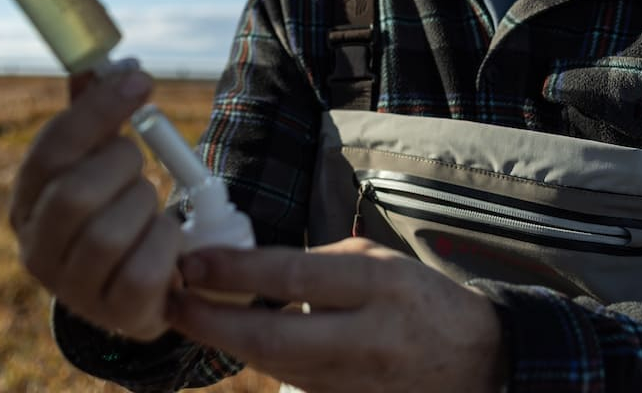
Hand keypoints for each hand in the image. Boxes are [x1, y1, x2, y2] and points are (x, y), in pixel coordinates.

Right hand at [10, 68, 184, 341]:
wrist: (136, 288)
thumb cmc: (114, 210)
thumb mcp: (97, 163)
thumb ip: (95, 116)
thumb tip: (111, 62)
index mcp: (26, 203)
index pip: (52, 148)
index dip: (98, 109)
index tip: (140, 80)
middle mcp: (36, 251)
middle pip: (75, 194)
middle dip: (121, 165)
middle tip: (137, 163)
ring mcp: (73, 290)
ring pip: (111, 233)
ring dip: (145, 205)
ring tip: (148, 206)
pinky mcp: (116, 315)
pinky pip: (145, 269)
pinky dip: (166, 243)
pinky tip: (164, 240)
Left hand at [169, 238, 507, 392]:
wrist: (473, 362)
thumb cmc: (417, 299)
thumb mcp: (374, 261)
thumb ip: (314, 265)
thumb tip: (245, 268)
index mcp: (377, 285)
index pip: (293, 278)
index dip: (235, 273)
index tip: (191, 262)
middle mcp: (365, 338)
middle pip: (271, 340)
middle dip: (209, 322)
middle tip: (168, 299)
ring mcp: (355, 382)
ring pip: (271, 366)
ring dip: (223, 341)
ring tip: (187, 311)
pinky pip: (289, 381)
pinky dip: (255, 360)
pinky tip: (230, 338)